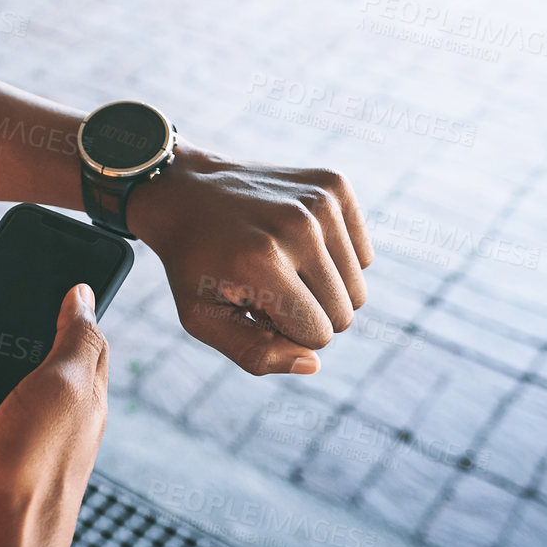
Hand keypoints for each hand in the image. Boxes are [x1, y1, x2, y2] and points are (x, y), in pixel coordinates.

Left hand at [125, 147, 371, 374]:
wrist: (183, 190)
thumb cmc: (193, 262)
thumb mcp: (201, 317)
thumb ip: (254, 353)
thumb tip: (313, 363)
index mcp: (262, 260)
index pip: (318, 335)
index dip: (287, 333)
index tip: (256, 307)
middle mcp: (297, 225)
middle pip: (344, 313)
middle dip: (307, 312)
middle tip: (266, 285)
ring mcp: (319, 199)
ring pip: (356, 287)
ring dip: (321, 287)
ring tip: (280, 263)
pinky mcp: (333, 184)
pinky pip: (363, 255)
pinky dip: (334, 259)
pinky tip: (296, 242)